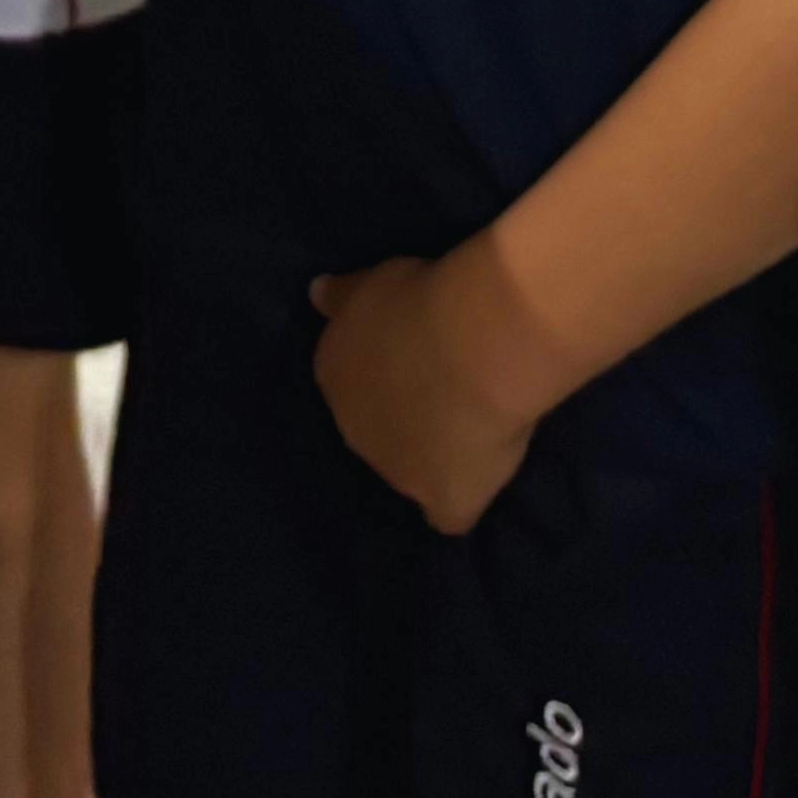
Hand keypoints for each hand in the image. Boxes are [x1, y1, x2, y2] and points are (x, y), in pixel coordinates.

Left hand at [307, 252, 548, 537]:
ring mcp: (397, 475)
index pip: (351, 384)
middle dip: (405, 418)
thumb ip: (342, 296)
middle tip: (450, 391)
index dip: (388, 375)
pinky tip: (482, 485)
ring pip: (410, 472)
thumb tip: (316, 294)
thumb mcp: (370, 284)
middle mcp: (354, 431)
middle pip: (375, 433)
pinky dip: (462, 501)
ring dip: (435, 456)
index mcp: (334, 375)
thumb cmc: (419, 302)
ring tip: (477, 430)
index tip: (418, 360)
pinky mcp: (444, 502)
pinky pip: (450, 513)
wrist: (470, 348)